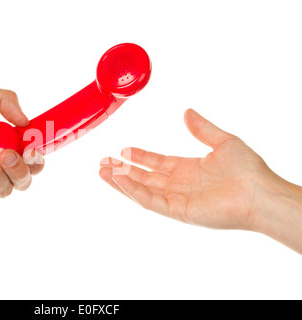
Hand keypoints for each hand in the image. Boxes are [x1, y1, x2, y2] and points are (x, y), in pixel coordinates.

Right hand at [99, 109, 301, 252]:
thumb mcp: (223, 141)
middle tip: (103, 162)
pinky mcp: (177, 210)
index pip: (157, 162)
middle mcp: (179, 184)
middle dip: (122, 169)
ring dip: (121, 180)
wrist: (258, 193)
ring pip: (141, 189)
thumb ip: (202, 128)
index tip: (123, 150)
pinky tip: (119, 179)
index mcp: (188, 169)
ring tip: (101, 171)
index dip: (140, 157)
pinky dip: (133, 190)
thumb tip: (187, 112)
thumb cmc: (247, 169)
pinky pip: (149, 200)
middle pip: (144, 176)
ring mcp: (176, 198)